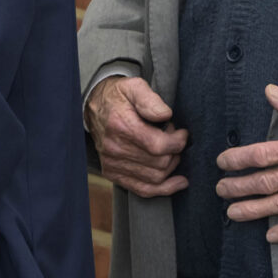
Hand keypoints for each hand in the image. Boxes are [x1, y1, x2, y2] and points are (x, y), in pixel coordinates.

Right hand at [86, 75, 187, 197]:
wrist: (94, 107)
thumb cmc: (119, 97)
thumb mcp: (135, 87)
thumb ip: (151, 100)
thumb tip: (165, 116)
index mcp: (120, 126)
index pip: (158, 146)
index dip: (178, 142)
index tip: (182, 133)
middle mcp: (114, 148)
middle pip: (159, 163)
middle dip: (175, 152)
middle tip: (174, 139)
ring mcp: (112, 163)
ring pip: (155, 178)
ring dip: (170, 166)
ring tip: (169, 152)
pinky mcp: (112, 172)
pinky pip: (142, 189)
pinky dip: (163, 189)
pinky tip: (177, 182)